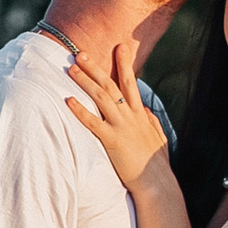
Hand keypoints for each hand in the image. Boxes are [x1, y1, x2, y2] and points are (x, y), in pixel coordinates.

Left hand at [62, 41, 168, 194]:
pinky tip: (69, 100)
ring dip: (85, 81)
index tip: (120, 46)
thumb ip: (150, 120)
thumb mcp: (158, 136)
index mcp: (140, 114)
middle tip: (80, 53)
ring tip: (71, 69)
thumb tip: (143, 107)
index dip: (125, 63)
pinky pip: (93, 122)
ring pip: (101, 98)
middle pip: (111, 85)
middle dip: (95, 67)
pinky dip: (80, 110)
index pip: (131, 82)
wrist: (156, 180)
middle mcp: (131, 116)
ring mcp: (121, 127)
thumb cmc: (156, 162)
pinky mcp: (112, 141)